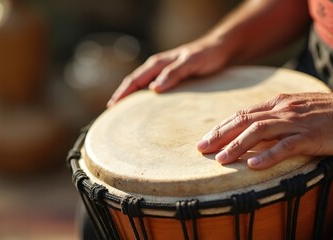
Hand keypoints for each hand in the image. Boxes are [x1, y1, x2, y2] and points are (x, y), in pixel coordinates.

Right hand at [107, 37, 230, 106]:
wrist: (220, 49)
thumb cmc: (207, 55)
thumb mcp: (191, 62)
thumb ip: (174, 73)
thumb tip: (154, 89)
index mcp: (158, 63)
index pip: (134, 80)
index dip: (122, 93)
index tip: (112, 107)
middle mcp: (157, 68)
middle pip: (133, 84)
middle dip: (121, 98)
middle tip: (112, 115)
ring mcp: (163, 73)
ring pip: (141, 87)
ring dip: (131, 99)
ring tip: (124, 115)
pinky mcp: (171, 79)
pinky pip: (152, 89)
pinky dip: (144, 98)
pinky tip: (145, 109)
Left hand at [196, 91, 332, 168]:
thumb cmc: (331, 114)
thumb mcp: (298, 111)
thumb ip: (276, 120)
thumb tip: (255, 134)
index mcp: (278, 104)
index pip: (242, 114)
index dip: (221, 126)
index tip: (205, 138)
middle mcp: (282, 110)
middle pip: (244, 121)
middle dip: (219, 135)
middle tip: (201, 149)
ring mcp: (296, 122)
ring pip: (259, 132)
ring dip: (237, 146)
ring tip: (220, 160)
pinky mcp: (311, 135)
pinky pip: (286, 146)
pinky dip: (268, 156)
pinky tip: (252, 165)